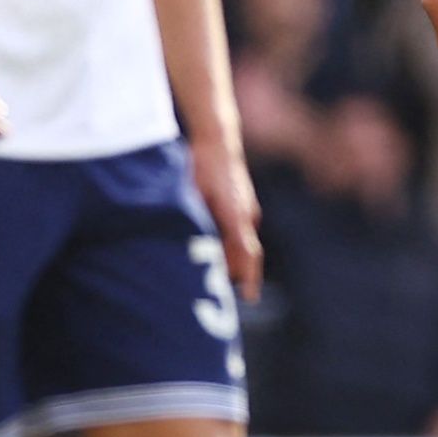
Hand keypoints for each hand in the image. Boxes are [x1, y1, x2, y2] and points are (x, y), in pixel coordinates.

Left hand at [191, 140, 263, 301]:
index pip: (247, 253)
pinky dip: (231, 248)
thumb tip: (188, 245)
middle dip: (240, 276)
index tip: (249, 297)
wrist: (218, 139)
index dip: (249, 277)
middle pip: (247, 254)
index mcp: (236, 214)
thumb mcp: (193, 194)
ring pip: (243, 244)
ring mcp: (247, 211)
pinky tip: (217, 255)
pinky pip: (240, 234)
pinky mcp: (243, 207)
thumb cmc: (201, 165)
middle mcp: (247, 215)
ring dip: (233, 262)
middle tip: (229, 297)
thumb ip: (196, 221)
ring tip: (220, 280)